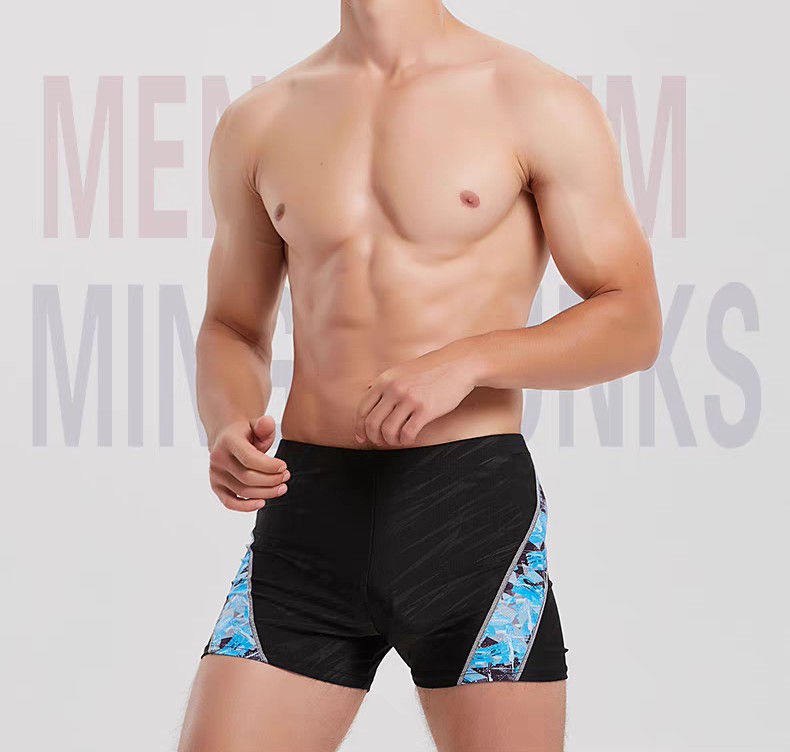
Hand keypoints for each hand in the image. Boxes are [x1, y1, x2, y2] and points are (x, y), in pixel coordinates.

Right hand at [208, 414, 289, 511]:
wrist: (228, 438)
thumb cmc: (247, 433)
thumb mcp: (257, 424)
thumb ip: (264, 424)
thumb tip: (267, 422)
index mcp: (228, 441)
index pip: (249, 458)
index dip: (269, 466)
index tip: (284, 467)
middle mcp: (218, 458)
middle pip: (248, 477)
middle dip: (271, 480)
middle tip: (286, 477)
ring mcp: (215, 474)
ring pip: (243, 491)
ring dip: (265, 493)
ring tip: (281, 488)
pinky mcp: (216, 486)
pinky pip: (229, 502)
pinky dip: (246, 506)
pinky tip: (262, 502)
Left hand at [353, 343, 476, 446]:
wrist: (459, 364)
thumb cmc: (432, 369)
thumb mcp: (401, 371)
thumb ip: (386, 385)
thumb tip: (370, 401)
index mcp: (385, 380)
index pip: (362, 409)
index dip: (359, 427)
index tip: (362, 437)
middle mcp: (393, 389)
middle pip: (372, 423)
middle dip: (374, 438)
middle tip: (380, 442)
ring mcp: (409, 399)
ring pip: (388, 431)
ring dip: (390, 441)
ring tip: (397, 440)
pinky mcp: (425, 409)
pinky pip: (407, 433)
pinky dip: (405, 440)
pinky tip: (410, 438)